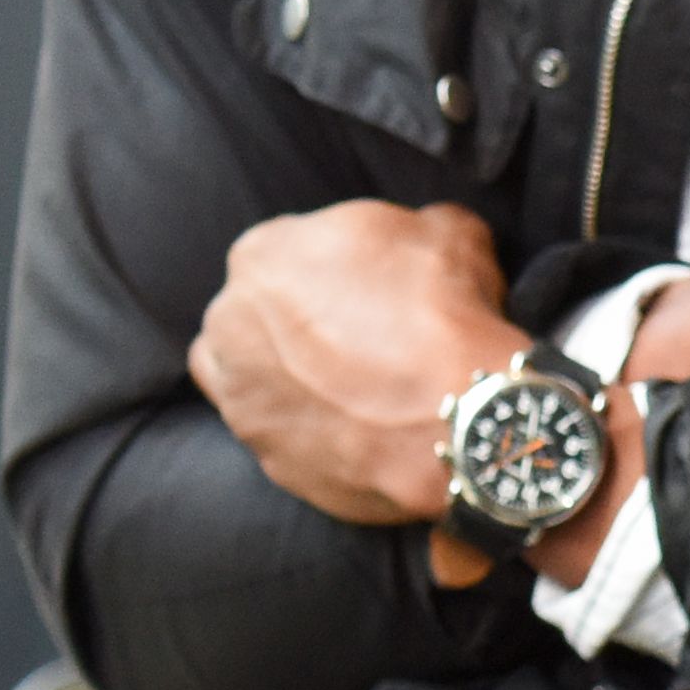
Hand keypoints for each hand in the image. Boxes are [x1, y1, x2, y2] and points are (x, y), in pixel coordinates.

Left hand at [190, 200, 537, 540]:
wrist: (459, 419)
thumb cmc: (443, 315)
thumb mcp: (449, 233)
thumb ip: (418, 225)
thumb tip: (431, 233)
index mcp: (261, 257)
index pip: (283, 253)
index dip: (331, 271)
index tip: (366, 288)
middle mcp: (230, 329)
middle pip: (253, 320)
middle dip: (295, 327)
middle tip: (358, 339)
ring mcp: (242, 404)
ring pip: (254, 385)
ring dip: (290, 383)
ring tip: (353, 390)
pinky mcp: (270, 463)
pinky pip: (287, 442)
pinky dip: (316, 435)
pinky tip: (364, 431)